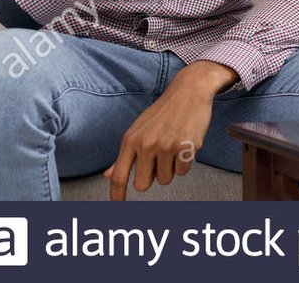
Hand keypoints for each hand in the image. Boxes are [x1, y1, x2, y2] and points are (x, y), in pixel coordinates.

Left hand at [103, 60, 235, 200]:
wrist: (189, 91)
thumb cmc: (163, 111)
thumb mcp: (138, 130)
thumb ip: (124, 156)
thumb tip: (109, 176)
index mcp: (131, 140)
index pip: (119, 176)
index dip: (116, 195)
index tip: (117, 206)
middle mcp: (147, 144)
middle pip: (143, 184)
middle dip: (152, 178)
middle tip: (159, 162)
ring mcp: (167, 146)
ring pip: (166, 179)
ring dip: (171, 168)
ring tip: (174, 147)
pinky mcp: (186, 147)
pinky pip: (183, 171)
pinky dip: (185, 162)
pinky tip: (185, 143)